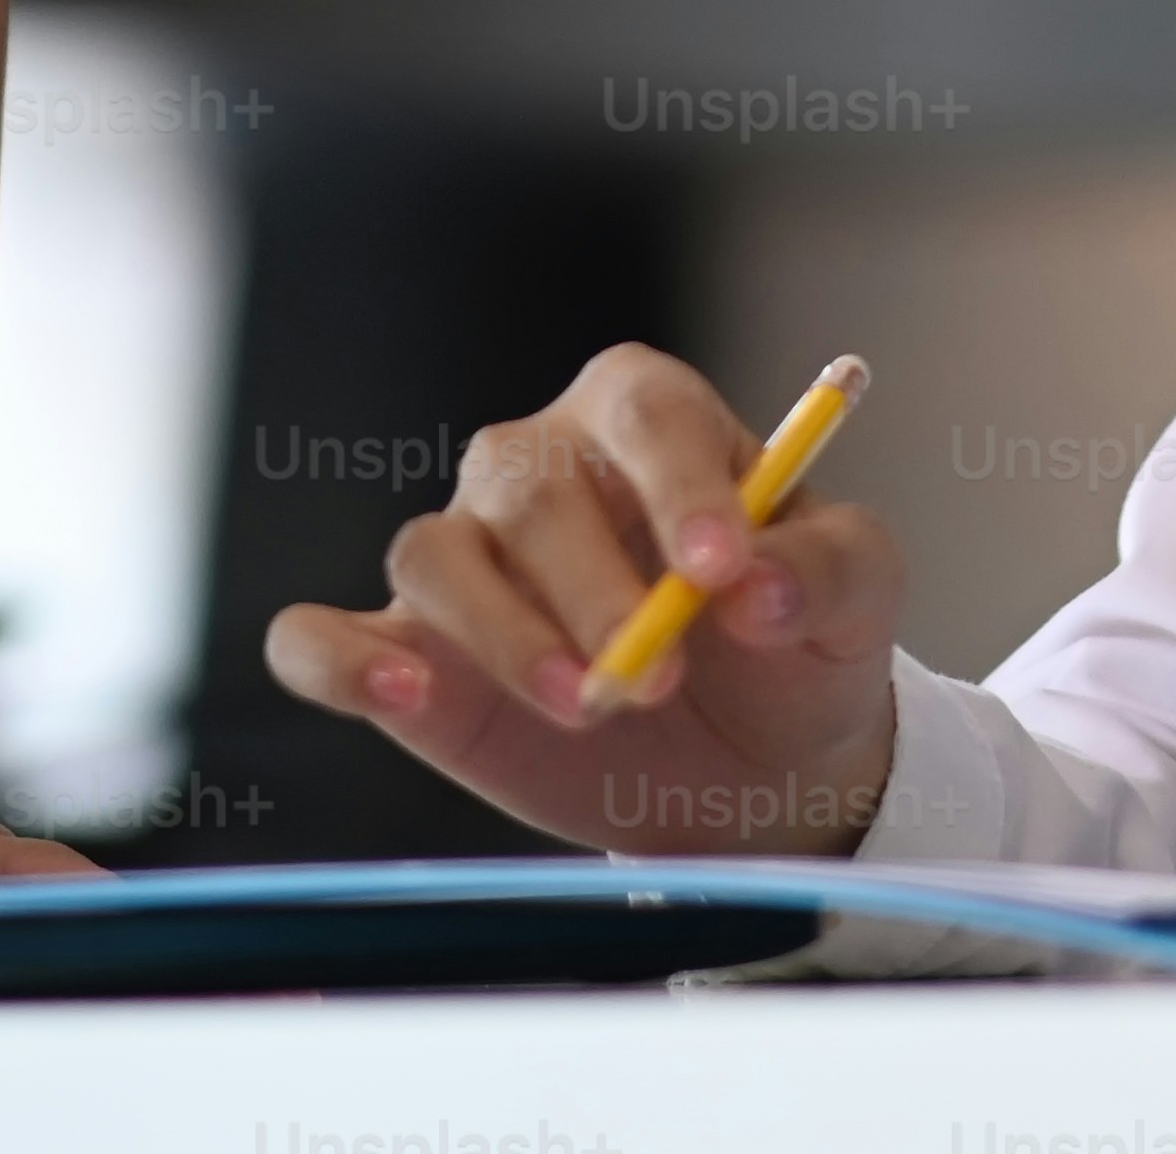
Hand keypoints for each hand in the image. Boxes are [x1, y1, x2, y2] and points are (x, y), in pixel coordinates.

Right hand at [260, 343, 901, 859]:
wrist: (751, 764)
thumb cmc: (794, 646)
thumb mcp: (853, 601)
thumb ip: (822, 570)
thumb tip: (760, 587)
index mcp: (649, 419)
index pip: (645, 412)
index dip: (680, 483)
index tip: (721, 569)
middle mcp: (537, 467)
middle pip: (528, 485)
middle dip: (593, 585)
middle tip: (659, 676)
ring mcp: (464, 558)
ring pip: (433, 555)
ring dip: (503, 635)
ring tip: (586, 708)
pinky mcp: (407, 654)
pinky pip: (322, 637)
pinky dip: (340, 662)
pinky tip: (397, 693)